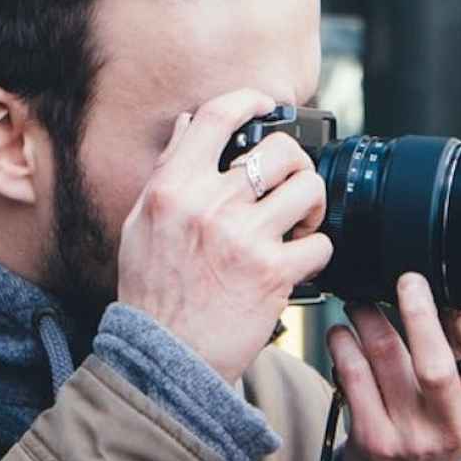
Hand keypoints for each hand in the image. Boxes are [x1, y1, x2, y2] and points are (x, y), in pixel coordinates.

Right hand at [116, 89, 333, 382]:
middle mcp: (208, 206)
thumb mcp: (141, 224)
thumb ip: (168, 171)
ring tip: (299, 224)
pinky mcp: (273, 273)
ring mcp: (243, 238)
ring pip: (308, 190)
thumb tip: (187, 126)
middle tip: (289, 186)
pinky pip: (319, 244)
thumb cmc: (151, 294)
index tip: (267, 105)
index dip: (250, 100)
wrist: (163, 359)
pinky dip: (316, 253)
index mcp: (173, 188)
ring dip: (312, 206)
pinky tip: (298, 263)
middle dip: (295, 165)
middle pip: (280, 151)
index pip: (216, 117)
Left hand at [328, 272, 460, 460]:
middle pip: (434, 361)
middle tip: (407, 280)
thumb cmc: (440, 429)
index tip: (452, 299)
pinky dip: (343, 345)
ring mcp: (410, 434)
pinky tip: (341, 333)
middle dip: (418, 311)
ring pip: (385, 358)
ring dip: (369, 318)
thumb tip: (444, 292)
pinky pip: (352, 377)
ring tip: (360, 302)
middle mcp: (452, 424)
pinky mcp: (371, 438)